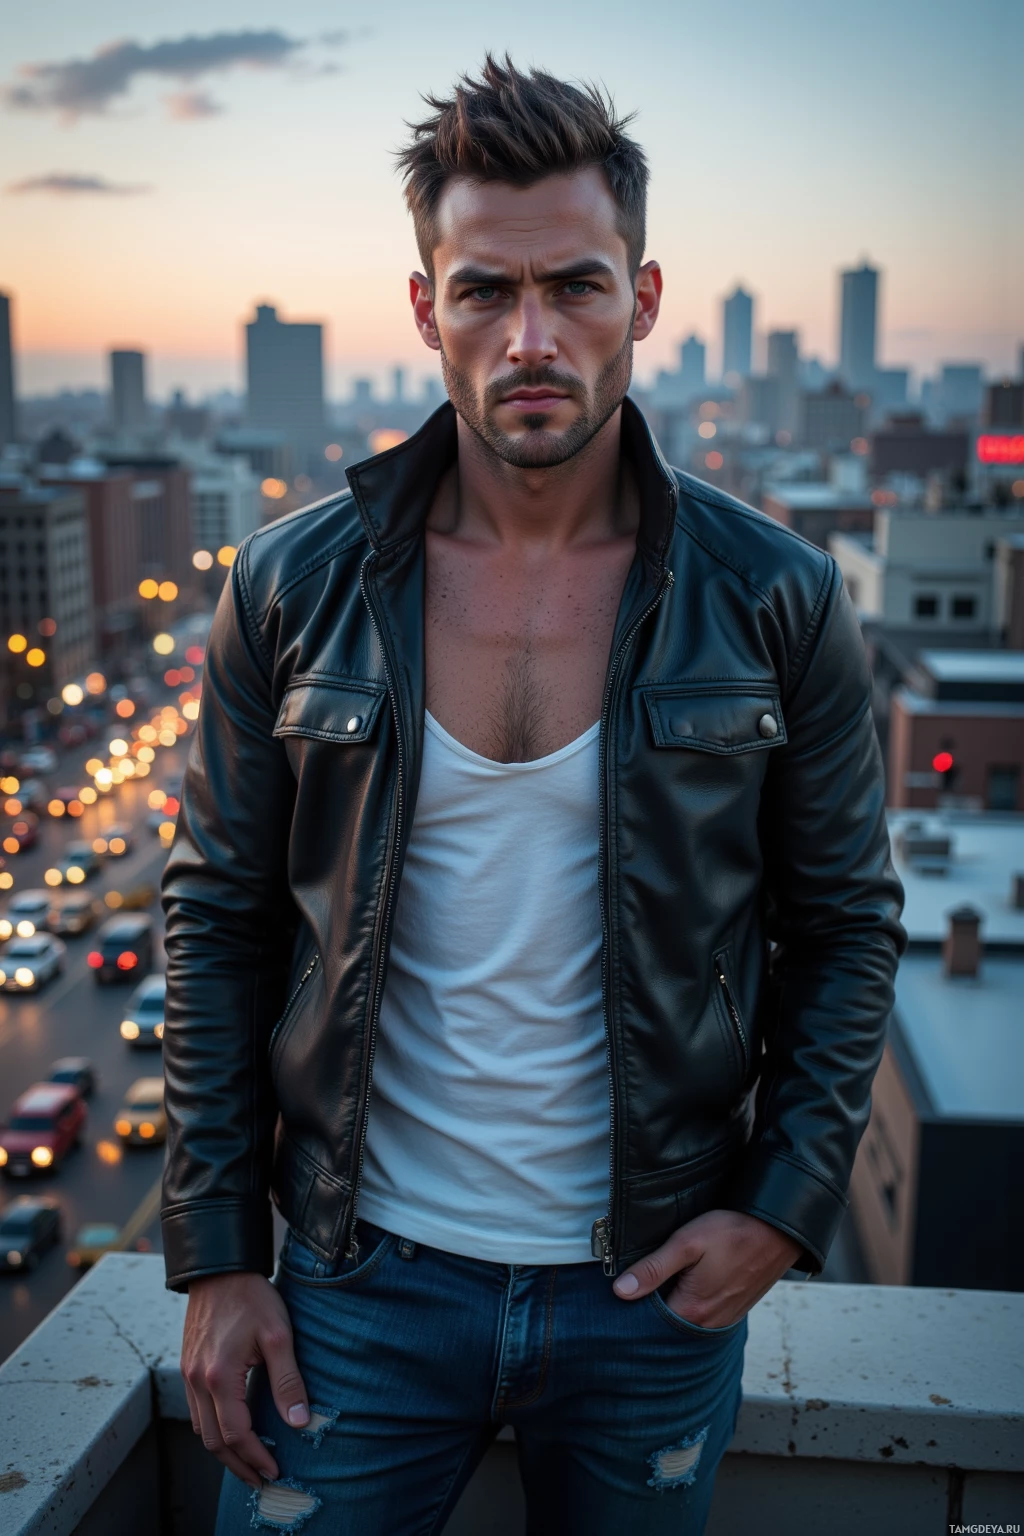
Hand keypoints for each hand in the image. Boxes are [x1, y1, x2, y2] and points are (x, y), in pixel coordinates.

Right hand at [181, 1271, 309, 1487]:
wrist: (219, 1269)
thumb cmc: (251, 1297)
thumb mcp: (278, 1335)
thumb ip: (288, 1381)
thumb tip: (299, 1422)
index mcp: (219, 1377)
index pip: (236, 1434)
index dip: (256, 1457)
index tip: (275, 1470)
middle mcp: (197, 1381)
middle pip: (213, 1442)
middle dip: (238, 1465)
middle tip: (261, 1478)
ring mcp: (188, 1375)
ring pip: (201, 1430)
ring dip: (223, 1452)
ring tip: (248, 1462)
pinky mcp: (188, 1367)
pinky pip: (196, 1412)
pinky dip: (212, 1430)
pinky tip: (230, 1430)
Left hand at [612, 1209, 801, 1327]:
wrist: (778, 1231)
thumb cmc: (732, 1232)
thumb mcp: (687, 1243)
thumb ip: (654, 1268)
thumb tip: (621, 1291)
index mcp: (693, 1311)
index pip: (649, 1322)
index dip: (634, 1304)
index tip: (623, 1289)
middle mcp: (708, 1325)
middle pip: (668, 1323)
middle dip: (652, 1306)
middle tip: (642, 1281)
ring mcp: (724, 1320)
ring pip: (686, 1319)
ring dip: (673, 1304)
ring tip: (665, 1279)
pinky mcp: (734, 1311)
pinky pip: (704, 1315)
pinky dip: (691, 1304)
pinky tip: (688, 1283)